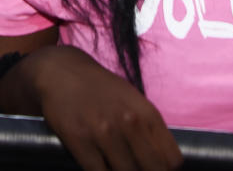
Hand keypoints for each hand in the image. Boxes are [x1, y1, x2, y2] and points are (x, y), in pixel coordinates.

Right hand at [6, 46, 180, 170]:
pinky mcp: (79, 140)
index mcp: (146, 112)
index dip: (165, 170)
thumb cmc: (100, 89)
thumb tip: (165, 164)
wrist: (60, 71)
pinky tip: (100, 167)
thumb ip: (148, 130)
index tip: (154, 168)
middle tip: (134, 169)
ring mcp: (104, 132)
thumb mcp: (132, 100)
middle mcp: (129, 122)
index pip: (172, 160)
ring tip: (116, 166)